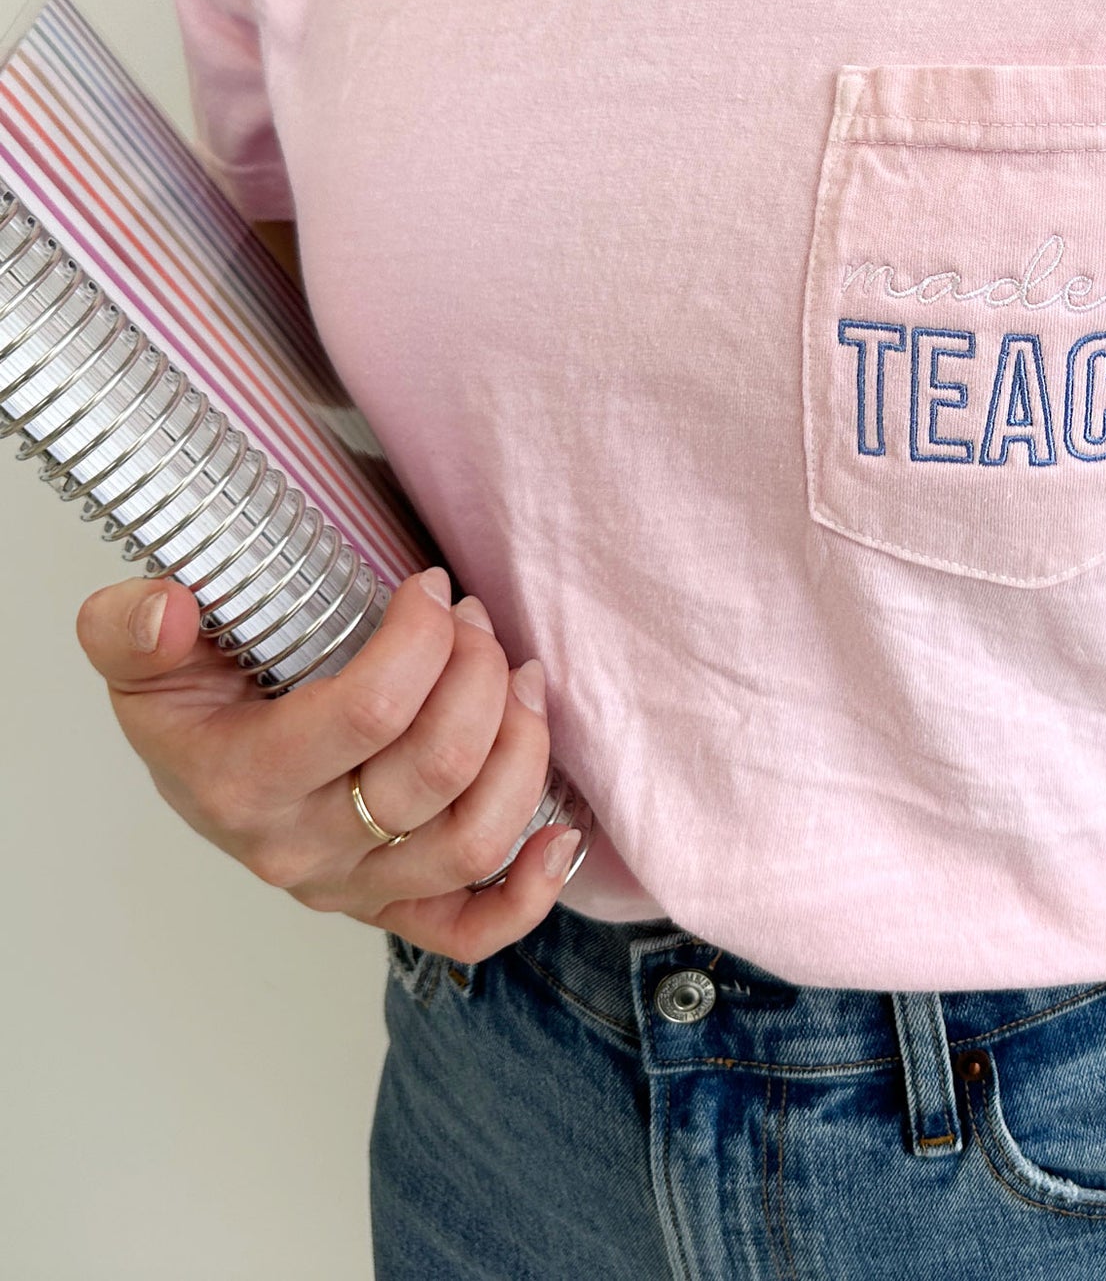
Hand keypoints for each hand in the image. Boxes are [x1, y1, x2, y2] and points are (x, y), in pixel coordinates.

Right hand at [76, 566, 579, 962]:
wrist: (196, 763)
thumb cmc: (193, 700)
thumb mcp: (139, 650)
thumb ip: (130, 626)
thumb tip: (166, 610)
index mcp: (243, 783)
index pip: (371, 712)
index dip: (424, 638)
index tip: (430, 588)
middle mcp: (302, 849)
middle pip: (439, 767)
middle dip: (480, 672)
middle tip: (475, 618)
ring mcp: (355, 887)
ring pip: (475, 837)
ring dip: (522, 743)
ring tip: (519, 676)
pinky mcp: (394, 907)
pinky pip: (472, 930)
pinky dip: (531, 891)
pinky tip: (563, 831)